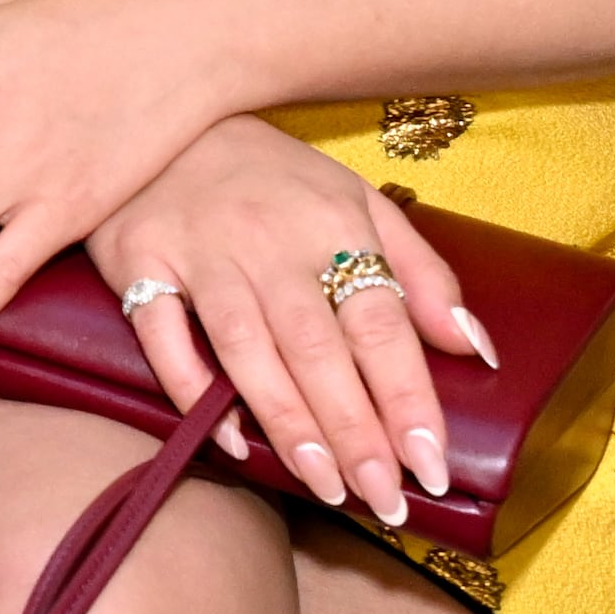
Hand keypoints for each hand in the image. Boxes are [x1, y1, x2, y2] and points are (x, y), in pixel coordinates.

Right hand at [86, 125, 482, 531]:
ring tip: (326, 488)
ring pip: (249, 351)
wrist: (159, 113)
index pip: (381, 325)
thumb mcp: (358, 199)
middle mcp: (268, 240)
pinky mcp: (137, 258)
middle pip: (319, 350)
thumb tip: (477, 349)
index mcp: (333, 222)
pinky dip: (195, 391)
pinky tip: (232, 442)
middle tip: (383, 500)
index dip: (408, 399)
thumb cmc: (271, 173)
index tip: (432, 466)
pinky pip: (163, 336)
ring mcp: (200, 250)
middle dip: (357, 433)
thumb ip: (421, 273)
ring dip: (290, 425)